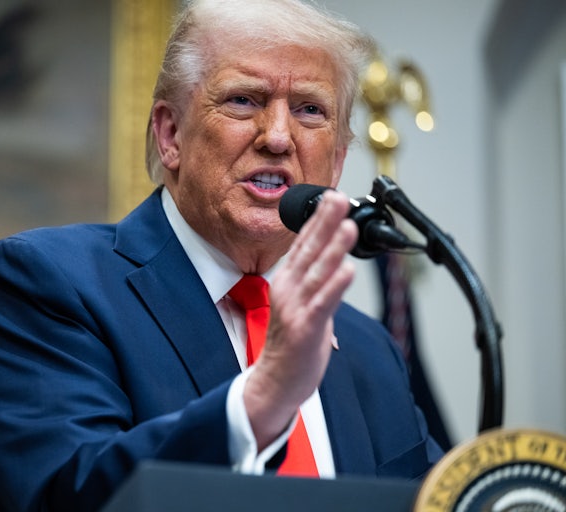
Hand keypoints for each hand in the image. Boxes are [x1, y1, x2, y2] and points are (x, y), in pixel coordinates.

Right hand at [243, 190, 357, 449]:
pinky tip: (347, 270)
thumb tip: (338, 261)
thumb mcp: (304, 305)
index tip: (331, 196)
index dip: (318, 220)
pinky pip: (323, 304)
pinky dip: (335, 286)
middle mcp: (288, 290)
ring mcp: (295, 309)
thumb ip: (318, 282)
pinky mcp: (305, 329)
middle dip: (325, 223)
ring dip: (334, 248)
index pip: (303, 245)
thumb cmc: (293, 345)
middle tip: (338, 198)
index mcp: (287, 282)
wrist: (275, 382)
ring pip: (318, 273)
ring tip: (348, 226)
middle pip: (309, 251)